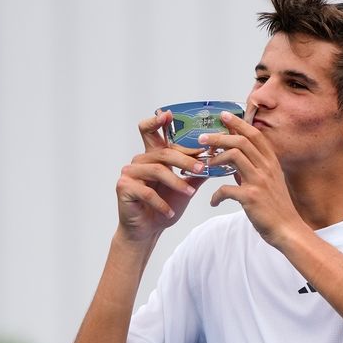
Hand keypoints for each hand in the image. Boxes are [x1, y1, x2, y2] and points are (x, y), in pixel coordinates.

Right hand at [115, 110, 207, 240]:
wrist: (148, 229)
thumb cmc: (166, 206)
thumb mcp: (186, 187)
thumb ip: (197, 172)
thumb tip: (218, 158)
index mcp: (153, 156)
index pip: (153, 132)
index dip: (158, 121)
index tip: (168, 113)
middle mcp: (140, 160)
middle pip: (163, 152)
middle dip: (185, 160)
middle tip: (202, 168)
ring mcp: (129, 172)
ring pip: (157, 170)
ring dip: (177, 183)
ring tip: (189, 194)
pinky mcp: (123, 187)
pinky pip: (147, 192)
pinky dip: (161, 204)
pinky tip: (169, 212)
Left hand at [199, 110, 305, 245]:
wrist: (288, 230)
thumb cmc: (277, 208)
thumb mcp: (270, 183)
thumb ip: (253, 170)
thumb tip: (234, 163)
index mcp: (271, 163)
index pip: (255, 135)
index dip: (239, 123)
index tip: (224, 115)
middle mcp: (267, 168)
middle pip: (241, 141)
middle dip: (219, 136)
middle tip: (203, 138)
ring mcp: (260, 182)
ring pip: (234, 156)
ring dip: (215, 158)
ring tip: (206, 164)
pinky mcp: (251, 197)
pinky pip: (226, 189)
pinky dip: (216, 195)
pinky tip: (214, 201)